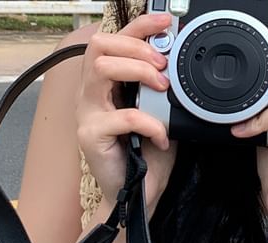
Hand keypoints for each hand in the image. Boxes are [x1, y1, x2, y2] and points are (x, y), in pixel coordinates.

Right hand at [75, 14, 177, 213]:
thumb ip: (162, 91)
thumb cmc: (145, 157)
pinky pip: (123, 116)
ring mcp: (87, 114)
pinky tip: (161, 137)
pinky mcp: (91, 136)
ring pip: (103, 70)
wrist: (137, 197)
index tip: (165, 21)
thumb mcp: (159, 115)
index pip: (113, 42)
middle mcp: (91, 95)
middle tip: (163, 66)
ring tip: (162, 90)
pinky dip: (150, 123)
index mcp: (105, 85)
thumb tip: (180, 65)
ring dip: (139, 73)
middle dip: (137, 48)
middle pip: (100, 47)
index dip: (138, 27)